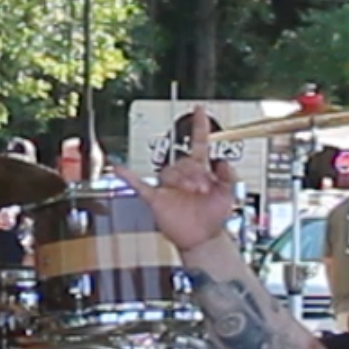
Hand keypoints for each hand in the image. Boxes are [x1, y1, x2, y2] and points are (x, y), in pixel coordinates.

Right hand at [109, 106, 236, 252]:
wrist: (203, 239)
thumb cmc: (214, 217)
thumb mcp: (230, 193)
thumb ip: (229, 175)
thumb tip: (220, 160)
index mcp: (200, 170)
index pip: (198, 142)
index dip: (200, 126)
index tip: (200, 109)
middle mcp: (183, 175)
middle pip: (184, 160)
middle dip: (195, 172)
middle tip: (204, 188)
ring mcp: (169, 186)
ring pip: (169, 171)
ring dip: (182, 179)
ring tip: (192, 191)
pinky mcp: (157, 198)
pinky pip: (139, 184)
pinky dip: (127, 176)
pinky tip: (119, 168)